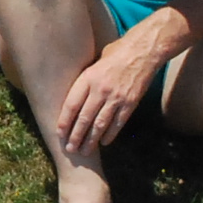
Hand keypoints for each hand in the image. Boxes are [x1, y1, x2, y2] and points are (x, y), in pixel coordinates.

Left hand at [55, 38, 159, 153]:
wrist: (144, 51)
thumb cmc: (116, 52)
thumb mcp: (94, 61)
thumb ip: (86, 79)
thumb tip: (75, 95)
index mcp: (88, 77)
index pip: (72, 104)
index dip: (64, 121)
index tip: (59, 133)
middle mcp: (101, 89)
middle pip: (84, 118)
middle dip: (75, 136)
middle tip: (69, 149)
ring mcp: (116, 97)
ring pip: (100, 124)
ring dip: (91, 140)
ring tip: (84, 151)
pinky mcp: (130, 102)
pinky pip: (118, 123)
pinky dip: (110, 134)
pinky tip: (103, 143)